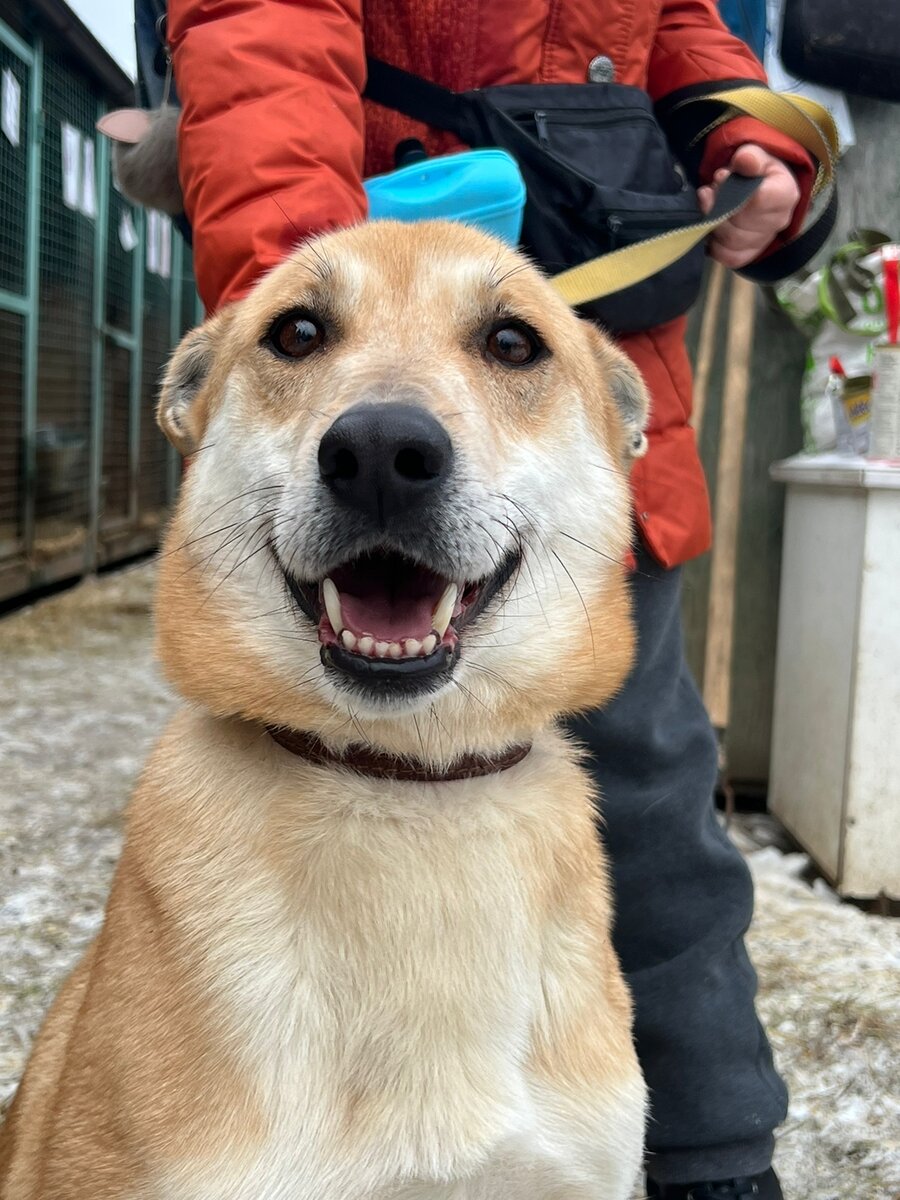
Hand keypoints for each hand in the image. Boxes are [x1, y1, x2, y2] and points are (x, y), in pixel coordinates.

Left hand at [697, 143, 800, 268]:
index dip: (734, 190)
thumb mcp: (757, 156)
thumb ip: (751, 157)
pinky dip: (714, 244)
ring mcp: (764, 240)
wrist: (760, 188)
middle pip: (741, 222)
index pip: (760, 199)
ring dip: (713, 222)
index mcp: (785, 194)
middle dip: (718, 205)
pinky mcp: (748, 254)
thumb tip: (744, 159)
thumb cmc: (758, 171)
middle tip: (710, 189)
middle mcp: (778, 221)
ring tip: (709, 204)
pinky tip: (712, 226)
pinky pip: (728, 256)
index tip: (721, 176)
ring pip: (731, 241)